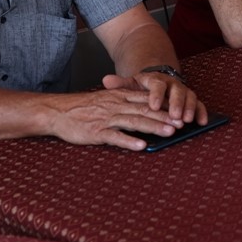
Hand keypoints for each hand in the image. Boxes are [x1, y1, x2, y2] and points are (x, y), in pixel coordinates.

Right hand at [44, 86, 188, 150]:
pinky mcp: (96, 132)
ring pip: (134, 122)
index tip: (182, 111)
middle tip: (182, 123)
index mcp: (120, 96)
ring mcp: (106, 118)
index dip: (166, 106)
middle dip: (165, 117)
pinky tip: (141, 145)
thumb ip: (128, 102)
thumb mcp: (109, 98)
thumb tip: (151, 109)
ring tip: (169, 133)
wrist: (58, 111)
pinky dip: (128, 141)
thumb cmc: (86, 107)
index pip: (147, 99)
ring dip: (153, 127)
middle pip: (145, 110)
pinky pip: (115, 136)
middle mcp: (116, 105)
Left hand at [103, 70, 207, 125]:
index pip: (157, 84)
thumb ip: (120, 84)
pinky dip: (201, 112)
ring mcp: (183, 91)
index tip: (154, 106)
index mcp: (156, 79)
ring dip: (189, 108)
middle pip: (177, 90)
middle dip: (176, 104)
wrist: (155, 82)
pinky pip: (199, 104)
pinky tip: (201, 122)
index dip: (156, 95)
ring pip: (189, 96)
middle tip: (174, 116)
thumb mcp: (129, 85)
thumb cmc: (141, 88)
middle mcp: (172, 83)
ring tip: (186, 121)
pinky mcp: (191, 99)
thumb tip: (106, 80)